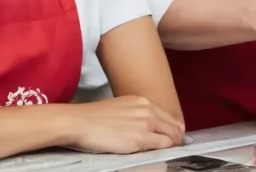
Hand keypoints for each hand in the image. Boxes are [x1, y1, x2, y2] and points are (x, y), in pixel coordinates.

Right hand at [63, 95, 185, 153]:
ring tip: (167, 151)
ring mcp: (145, 124)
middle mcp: (147, 110)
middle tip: (174, 146)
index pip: (167, 115)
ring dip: (171, 144)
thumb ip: (135, 113)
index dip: (172, 127)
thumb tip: (142, 124)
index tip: (171, 135)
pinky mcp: (140, 139)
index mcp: (142, 101)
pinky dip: (163, 150)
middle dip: (176, 136)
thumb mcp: (119, 107)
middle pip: (173, 125)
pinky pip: (162, 145)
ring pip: (171, 136)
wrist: (79, 122)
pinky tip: (158, 153)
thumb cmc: (93, 117)